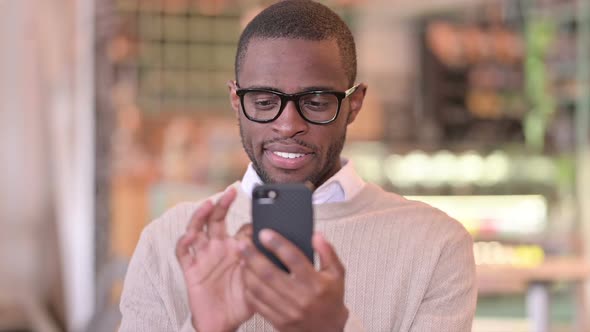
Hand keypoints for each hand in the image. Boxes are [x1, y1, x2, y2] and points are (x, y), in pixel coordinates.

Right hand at [176, 187, 252, 331]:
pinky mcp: (190, 268)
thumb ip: (265, 266)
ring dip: (200, 215)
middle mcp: (219, 247)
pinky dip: (184, 242)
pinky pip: (183, 252)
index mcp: (237, 248)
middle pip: (217, 219)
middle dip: (223, 204)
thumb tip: (282, 253)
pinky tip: (190, 236)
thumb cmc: (242, 301)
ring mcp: (203, 255)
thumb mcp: (258, 282)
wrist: (223, 322)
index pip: (243, 228)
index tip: (263, 213)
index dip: (251, 221)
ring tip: (208, 204)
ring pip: (197, 228)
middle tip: (231, 191)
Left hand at [238, 230, 348, 331]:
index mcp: (315, 283)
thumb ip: (327, 252)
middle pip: (270, 273)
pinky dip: (249, 290)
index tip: (264, 233)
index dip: (277, 244)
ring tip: (241, 258)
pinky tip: (246, 278)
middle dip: (253, 256)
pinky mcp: (279, 322)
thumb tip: (316, 235)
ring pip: (260, 289)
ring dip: (247, 272)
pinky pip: (258, 304)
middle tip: (242, 243)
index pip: (293, 258)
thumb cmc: (331, 298)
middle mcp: (301, 297)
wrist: (328, 330)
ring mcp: (288, 312)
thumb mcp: (337, 273)